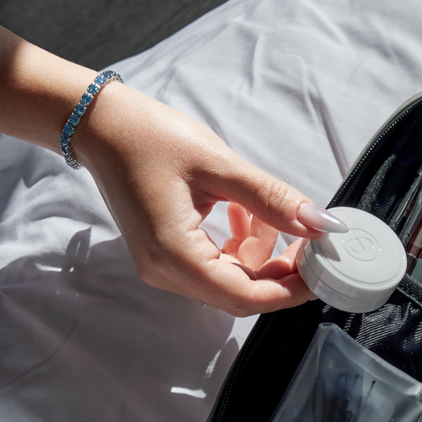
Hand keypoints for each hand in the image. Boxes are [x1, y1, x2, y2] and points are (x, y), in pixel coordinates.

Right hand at [0, 10, 341, 314]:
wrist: (99, 124)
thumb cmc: (150, 137)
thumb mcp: (219, 165)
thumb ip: (272, 199)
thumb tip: (320, 225)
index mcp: (174, 256)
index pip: (244, 296)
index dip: (290, 290)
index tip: (323, 271)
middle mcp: (165, 272)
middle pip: (239, 293)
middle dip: (280, 272)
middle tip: (311, 243)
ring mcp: (162, 265)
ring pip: (229, 278)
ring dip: (259, 252)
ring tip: (268, 211)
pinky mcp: (165, 252)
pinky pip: (214, 263)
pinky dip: (239, 244)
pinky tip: (245, 212)